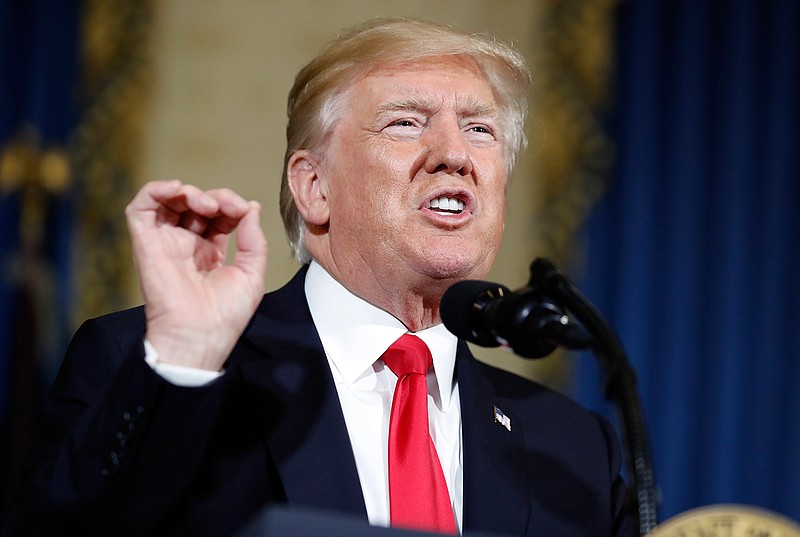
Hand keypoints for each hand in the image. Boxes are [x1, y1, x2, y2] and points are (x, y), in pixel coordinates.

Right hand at [125, 180, 266, 370]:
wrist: (200, 335)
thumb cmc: (225, 315)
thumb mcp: (252, 273)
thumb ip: (253, 239)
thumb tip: (251, 208)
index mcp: (210, 253)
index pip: (219, 216)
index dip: (232, 205)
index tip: (245, 210)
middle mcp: (186, 246)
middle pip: (197, 205)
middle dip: (216, 197)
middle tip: (228, 206)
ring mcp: (165, 243)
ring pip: (170, 201)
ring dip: (190, 193)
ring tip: (207, 204)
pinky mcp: (146, 243)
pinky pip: (140, 208)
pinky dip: (156, 190)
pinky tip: (176, 189)